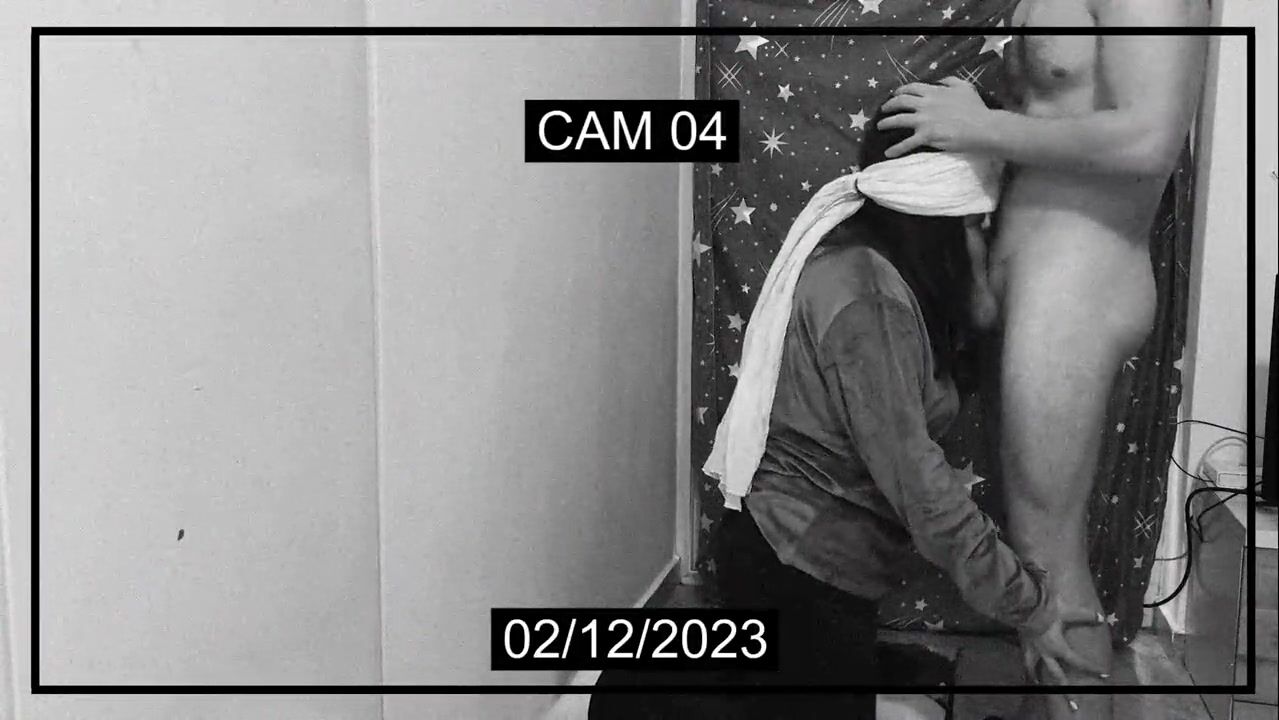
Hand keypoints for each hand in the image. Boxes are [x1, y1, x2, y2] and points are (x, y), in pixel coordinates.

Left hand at [876, 78, 993, 157]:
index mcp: (933, 92)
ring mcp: (924, 120)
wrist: (982, 127)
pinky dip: (896, 149)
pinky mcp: (926, 136)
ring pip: (898, 120)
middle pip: (900, 102)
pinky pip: (907, 143)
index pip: (911, 88)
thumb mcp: (965, 87)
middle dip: (889, 105)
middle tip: (884, 110)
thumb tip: (940, 81)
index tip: (895, 94)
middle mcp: (925, 104)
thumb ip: (950, 81)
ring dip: (886, 123)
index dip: (900, 91)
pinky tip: (888, 153)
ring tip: (880, 126)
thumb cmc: (975, 108)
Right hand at [1019, 601, 1108, 710]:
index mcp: (1059, 648)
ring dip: (1038, 679)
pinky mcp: (1023, 646)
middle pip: (1058, 678)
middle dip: (1067, 693)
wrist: (1023, 607)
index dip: (1092, 668)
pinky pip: (1025, 660)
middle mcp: (1047, 655)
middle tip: (1074, 706)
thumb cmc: (1046, 612)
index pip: (1079, 662)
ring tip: (1040, 686)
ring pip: (1035, 671)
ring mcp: (1033, 652)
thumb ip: (1085, 616)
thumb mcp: (1067, 613)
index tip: (1104, 675)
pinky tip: (1028, 670)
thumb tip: (1101, 617)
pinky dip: (1026, 667)